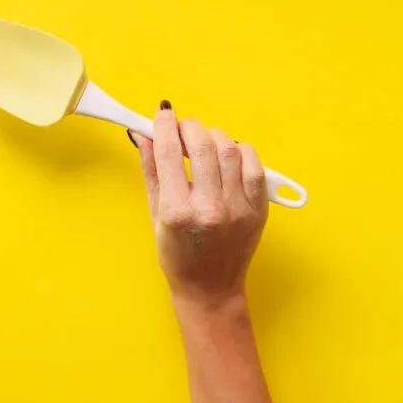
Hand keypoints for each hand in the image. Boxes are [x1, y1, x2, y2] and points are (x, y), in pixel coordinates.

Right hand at [130, 101, 267, 310]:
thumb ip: (152, 170)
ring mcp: (238, 208)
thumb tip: (144, 134)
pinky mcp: (259, 209)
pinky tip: (228, 157)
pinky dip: (240, 152)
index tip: (163, 113)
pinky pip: (254, 165)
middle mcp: (209, 208)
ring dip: (214, 137)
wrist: (210, 289)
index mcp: (177, 211)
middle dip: (190, 127)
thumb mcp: (156, 214)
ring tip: (204, 144)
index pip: (170, 151)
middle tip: (182, 128)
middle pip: (203, 144)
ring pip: (230, 149)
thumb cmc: (177, 255)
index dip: (165, 125)